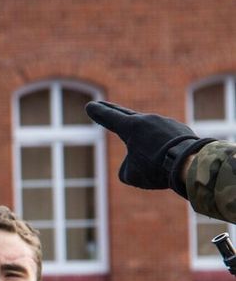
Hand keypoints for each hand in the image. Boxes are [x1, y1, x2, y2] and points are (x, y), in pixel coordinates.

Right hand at [85, 101, 213, 196]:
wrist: (192, 163)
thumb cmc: (156, 169)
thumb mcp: (132, 175)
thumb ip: (127, 167)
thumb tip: (135, 161)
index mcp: (130, 127)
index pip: (109, 117)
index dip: (98, 113)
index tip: (90, 106)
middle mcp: (147, 120)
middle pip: (126, 114)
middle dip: (112, 110)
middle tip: (102, 105)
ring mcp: (165, 122)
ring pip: (149, 132)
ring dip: (145, 140)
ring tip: (150, 157)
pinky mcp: (180, 129)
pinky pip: (166, 138)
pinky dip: (162, 146)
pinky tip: (167, 156)